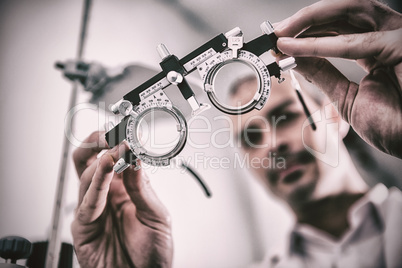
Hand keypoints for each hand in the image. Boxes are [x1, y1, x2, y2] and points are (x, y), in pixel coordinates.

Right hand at [71, 132, 172, 267]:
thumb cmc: (153, 252)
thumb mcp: (157, 216)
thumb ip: (144, 188)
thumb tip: (136, 157)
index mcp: (125, 189)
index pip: (114, 158)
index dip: (117, 142)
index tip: (127, 132)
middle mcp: (107, 195)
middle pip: (89, 160)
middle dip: (96, 143)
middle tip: (109, 133)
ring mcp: (94, 209)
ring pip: (85, 176)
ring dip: (100, 160)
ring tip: (114, 151)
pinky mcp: (84, 227)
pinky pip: (86, 202)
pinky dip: (95, 183)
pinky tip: (104, 169)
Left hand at [274, 0, 401, 157]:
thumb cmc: (391, 125)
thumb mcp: (346, 97)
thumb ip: (323, 75)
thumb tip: (294, 58)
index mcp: (379, 49)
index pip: (340, 29)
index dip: (310, 31)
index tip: (281, 40)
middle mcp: (388, 36)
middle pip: (342, 15)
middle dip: (304, 22)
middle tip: (275, 33)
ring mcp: (396, 36)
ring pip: (349, 12)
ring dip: (309, 21)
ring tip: (281, 34)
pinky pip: (353, 42)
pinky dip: (318, 44)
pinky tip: (294, 48)